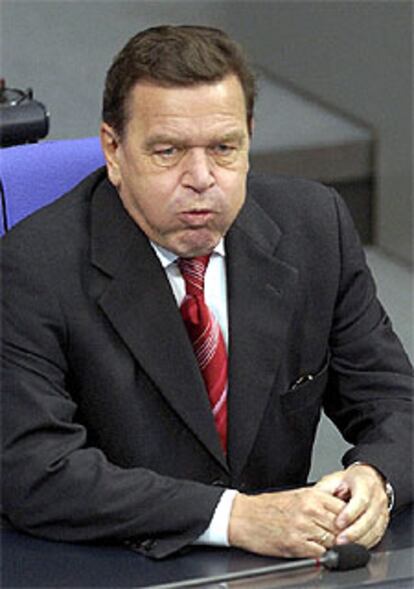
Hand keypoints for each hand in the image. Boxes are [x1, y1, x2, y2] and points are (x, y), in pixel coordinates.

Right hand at [228, 487, 345, 557]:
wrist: (243, 516)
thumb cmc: (267, 507)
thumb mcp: (295, 495)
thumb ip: (318, 502)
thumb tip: (339, 512)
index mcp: (311, 496)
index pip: (344, 510)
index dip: (351, 521)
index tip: (353, 528)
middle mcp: (309, 510)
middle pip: (341, 527)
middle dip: (346, 537)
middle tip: (350, 543)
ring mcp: (302, 528)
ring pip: (333, 541)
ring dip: (335, 547)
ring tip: (336, 549)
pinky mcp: (294, 545)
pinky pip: (319, 553)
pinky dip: (322, 555)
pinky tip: (319, 553)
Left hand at [315, 463, 389, 548]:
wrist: (369, 480)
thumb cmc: (350, 481)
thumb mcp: (335, 479)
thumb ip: (325, 489)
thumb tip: (312, 499)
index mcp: (365, 484)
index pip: (361, 500)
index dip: (350, 513)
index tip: (338, 523)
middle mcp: (377, 498)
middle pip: (368, 519)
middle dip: (353, 532)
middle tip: (339, 540)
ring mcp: (382, 511)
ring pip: (374, 530)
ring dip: (358, 541)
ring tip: (343, 546)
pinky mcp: (383, 523)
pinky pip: (376, 536)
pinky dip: (364, 543)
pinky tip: (353, 546)